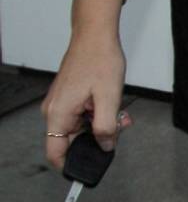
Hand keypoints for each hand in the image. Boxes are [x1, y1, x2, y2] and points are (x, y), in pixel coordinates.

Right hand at [42, 34, 129, 169]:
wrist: (95, 35)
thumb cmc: (99, 60)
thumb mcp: (108, 99)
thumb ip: (106, 128)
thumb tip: (105, 147)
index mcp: (58, 114)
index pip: (55, 154)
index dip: (73, 165)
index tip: (91, 166)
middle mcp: (54, 111)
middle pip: (73, 141)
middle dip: (98, 139)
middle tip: (119, 127)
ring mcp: (61, 104)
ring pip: (81, 128)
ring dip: (102, 125)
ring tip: (120, 113)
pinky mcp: (69, 98)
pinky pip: (82, 116)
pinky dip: (98, 114)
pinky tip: (112, 105)